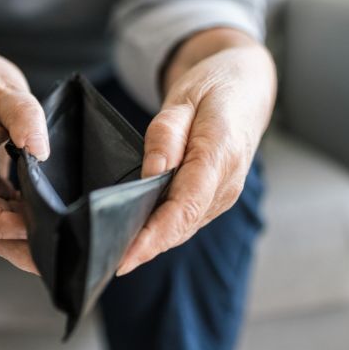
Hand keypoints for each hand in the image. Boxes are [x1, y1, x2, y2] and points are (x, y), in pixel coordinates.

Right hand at [0, 21, 48, 273]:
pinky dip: (29, 221)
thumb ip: (23, 114)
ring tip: (64, 239)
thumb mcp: (3, 88)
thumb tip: (39, 148)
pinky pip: (7, 213)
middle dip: (18, 246)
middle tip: (60, 247)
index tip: (30, 220)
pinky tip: (55, 217)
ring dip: (26, 239)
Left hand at [116, 28, 276, 275]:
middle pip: (181, 225)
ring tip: (110, 256)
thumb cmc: (213, 88)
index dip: (155, 235)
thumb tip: (151, 174)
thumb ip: (166, 135)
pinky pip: (185, 219)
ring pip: (182, 227)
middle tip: (102, 261)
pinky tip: (132, 238)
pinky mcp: (214, 198)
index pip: (186, 205)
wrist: (245, 88)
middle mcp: (227, 183)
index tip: (126, 255)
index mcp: (222, 154)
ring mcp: (223, 194)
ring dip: (150, 244)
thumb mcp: (184, 98)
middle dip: (144, 248)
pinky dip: (160, 231)